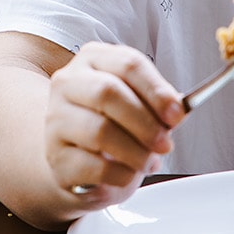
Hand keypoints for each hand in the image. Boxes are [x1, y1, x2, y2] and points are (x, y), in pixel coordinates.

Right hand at [44, 41, 185, 206]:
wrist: (73, 158)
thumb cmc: (109, 126)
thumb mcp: (135, 106)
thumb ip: (158, 106)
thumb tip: (179, 110)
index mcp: (93, 59)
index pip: (128, 63)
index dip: (156, 90)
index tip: (176, 114)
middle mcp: (67, 82)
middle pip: (108, 92)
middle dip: (145, 122)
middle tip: (165, 143)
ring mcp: (55, 118)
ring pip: (100, 130)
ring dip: (135, 152)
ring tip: (148, 161)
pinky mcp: (55, 155)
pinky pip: (94, 165)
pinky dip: (120, 173)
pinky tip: (127, 174)